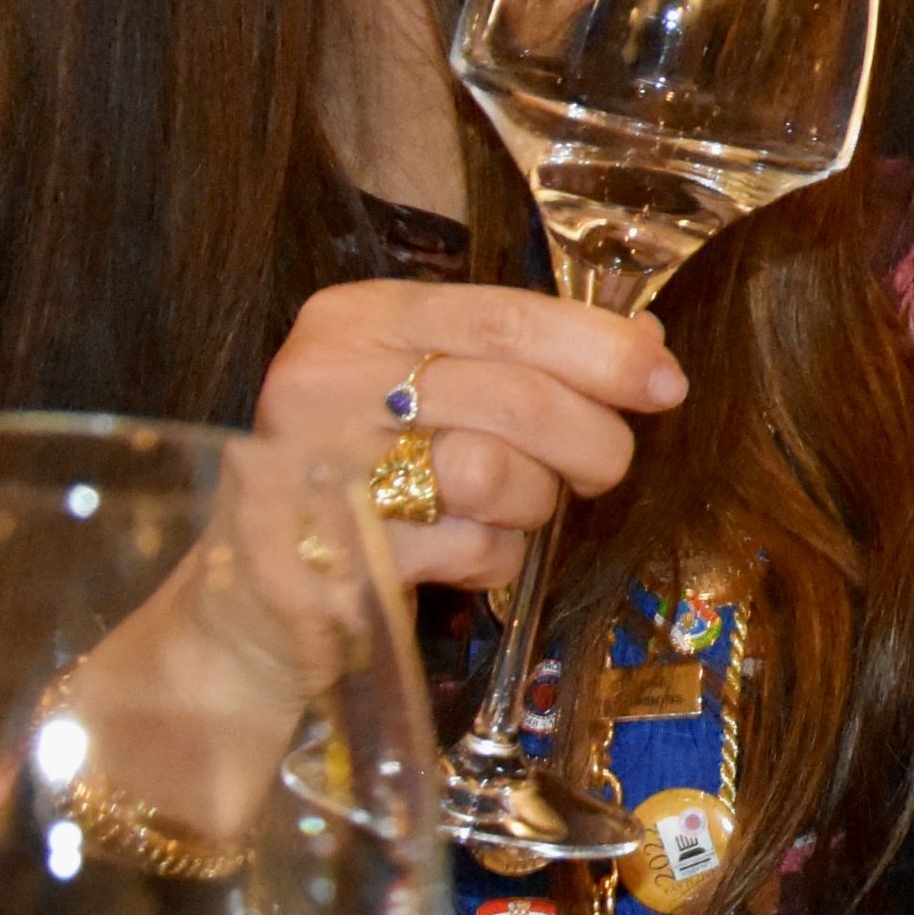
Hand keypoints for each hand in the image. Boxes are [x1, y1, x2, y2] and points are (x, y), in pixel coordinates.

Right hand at [250, 278, 687, 592]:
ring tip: (513, 509)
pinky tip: (466, 554)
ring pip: (496, 474)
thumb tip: (649, 342)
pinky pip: (468, 550)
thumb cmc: (364, 477)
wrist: (247, 599)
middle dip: (591, 440)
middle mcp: (324, 381)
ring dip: (535, 504)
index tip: (666, 383)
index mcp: (355, 320)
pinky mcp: (329, 559)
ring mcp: (317, 471)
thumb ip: (525, 358)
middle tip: (600, 468)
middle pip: (516, 397)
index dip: (603, 349)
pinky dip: (495, 559)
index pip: (505, 315)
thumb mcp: (432, 390)